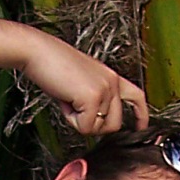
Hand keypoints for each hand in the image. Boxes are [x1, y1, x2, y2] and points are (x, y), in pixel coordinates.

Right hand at [21, 29, 147, 133]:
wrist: (39, 52)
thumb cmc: (52, 64)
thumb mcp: (81, 82)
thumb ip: (94, 98)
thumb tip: (94, 121)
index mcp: (110, 76)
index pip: (136, 97)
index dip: (140, 115)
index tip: (140, 127)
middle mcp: (112, 82)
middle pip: (114, 124)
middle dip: (94, 126)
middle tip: (77, 111)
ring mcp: (105, 89)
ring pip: (99, 128)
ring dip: (80, 121)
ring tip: (69, 100)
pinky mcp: (93, 97)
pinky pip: (85, 127)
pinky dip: (71, 119)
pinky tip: (65, 100)